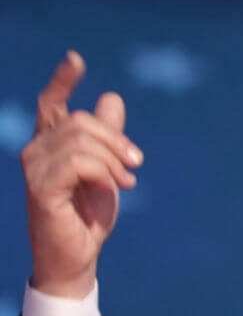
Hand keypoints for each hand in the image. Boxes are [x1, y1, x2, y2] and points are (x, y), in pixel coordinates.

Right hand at [21, 50, 143, 298]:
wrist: (79, 256)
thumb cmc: (88, 215)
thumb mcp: (107, 171)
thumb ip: (108, 137)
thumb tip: (111, 98)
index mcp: (51, 143)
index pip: (50, 102)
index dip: (62, 79)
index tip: (76, 59)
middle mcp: (36, 149)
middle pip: (80, 120)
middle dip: (116, 139)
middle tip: (135, 163)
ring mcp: (34, 167)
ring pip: (81, 140)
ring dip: (114, 160)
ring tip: (127, 182)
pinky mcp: (40, 187)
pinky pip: (79, 163)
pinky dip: (104, 173)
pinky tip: (115, 188)